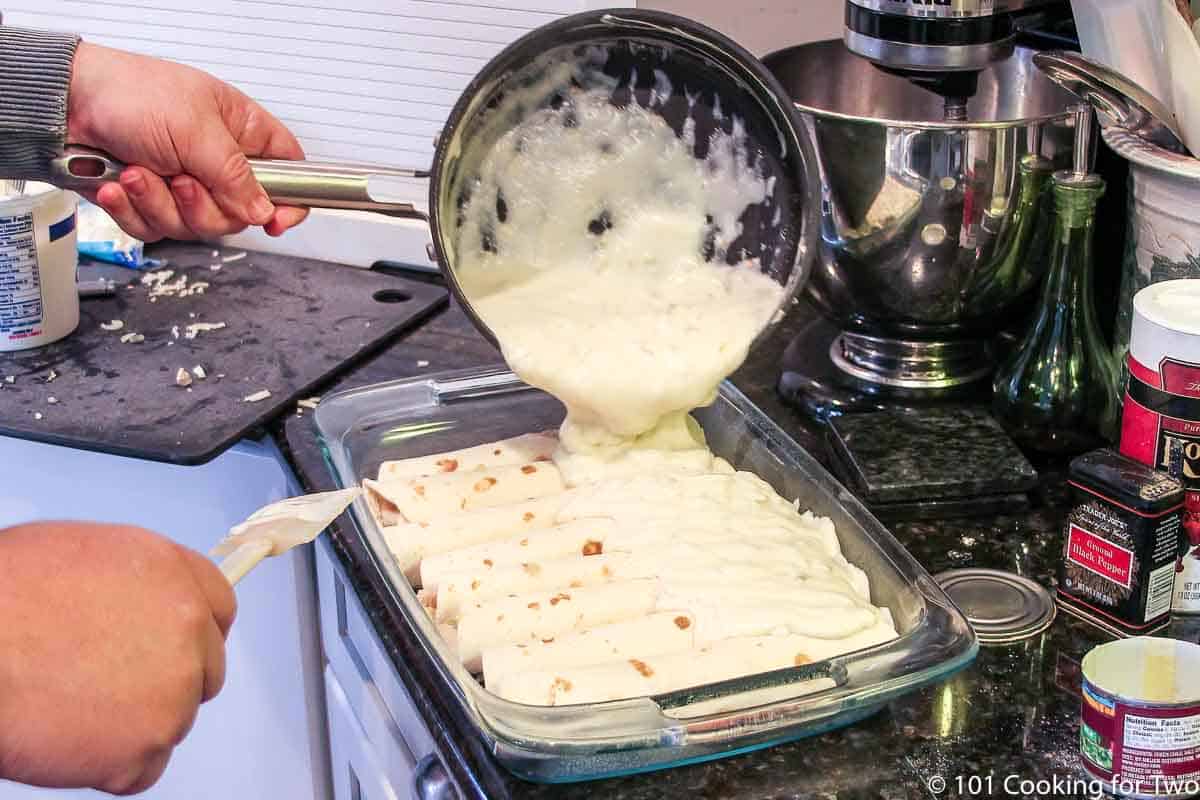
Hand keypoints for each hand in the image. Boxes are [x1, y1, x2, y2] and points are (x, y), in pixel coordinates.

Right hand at [0, 522, 235, 794]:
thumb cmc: (4, 597)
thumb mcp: (84, 554)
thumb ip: (135, 586)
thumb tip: (142, 609)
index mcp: (172, 572)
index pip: (220, 610)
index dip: (196, 635)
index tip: (177, 651)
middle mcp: (188, 626)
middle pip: (205, 671)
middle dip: (166, 684)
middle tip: (108, 688)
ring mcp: (174, 688)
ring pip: (173, 721)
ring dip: (133, 725)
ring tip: (69, 705)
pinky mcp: (147, 744)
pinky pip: (142, 769)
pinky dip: (110, 765)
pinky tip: (69, 737)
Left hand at [67, 42, 308, 240]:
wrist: (65, 103)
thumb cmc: (131, 94)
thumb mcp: (197, 130)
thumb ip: (236, 175)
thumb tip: (263, 209)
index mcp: (242, 132)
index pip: (289, 172)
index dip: (289, 201)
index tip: (274, 221)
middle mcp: (217, 162)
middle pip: (238, 214)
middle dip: (201, 205)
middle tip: (180, 179)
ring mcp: (185, 183)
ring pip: (195, 226)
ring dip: (159, 203)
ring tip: (138, 172)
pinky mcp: (152, 201)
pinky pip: (157, 229)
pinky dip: (133, 209)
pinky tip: (119, 183)